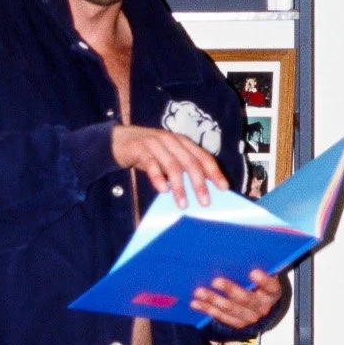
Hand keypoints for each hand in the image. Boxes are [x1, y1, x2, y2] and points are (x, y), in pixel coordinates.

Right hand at [110, 126, 227, 207]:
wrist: (119, 141)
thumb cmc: (147, 154)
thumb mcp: (166, 159)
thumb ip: (180, 169)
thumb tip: (199, 191)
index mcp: (183, 142)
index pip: (203, 157)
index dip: (215, 172)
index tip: (224, 188)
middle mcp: (172, 140)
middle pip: (191, 162)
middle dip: (199, 183)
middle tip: (205, 202)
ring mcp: (156, 143)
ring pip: (173, 165)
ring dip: (179, 187)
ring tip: (183, 204)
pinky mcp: (140, 148)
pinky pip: (152, 164)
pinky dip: (158, 177)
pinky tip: (163, 190)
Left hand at [190, 268, 282, 329]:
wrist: (260, 305)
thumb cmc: (258, 283)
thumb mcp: (262, 274)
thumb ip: (254, 265)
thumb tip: (236, 252)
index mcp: (272, 292)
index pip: (271, 286)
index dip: (264, 280)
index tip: (253, 272)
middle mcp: (263, 307)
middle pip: (246, 299)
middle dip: (230, 290)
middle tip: (215, 281)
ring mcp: (250, 317)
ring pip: (230, 309)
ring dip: (213, 300)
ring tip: (199, 292)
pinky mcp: (237, 323)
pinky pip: (221, 317)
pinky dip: (207, 309)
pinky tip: (195, 303)